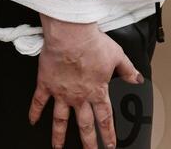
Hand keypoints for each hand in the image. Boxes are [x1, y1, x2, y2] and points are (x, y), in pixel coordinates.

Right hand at [30, 23, 141, 148]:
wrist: (71, 34)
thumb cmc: (92, 43)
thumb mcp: (117, 55)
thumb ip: (128, 70)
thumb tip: (137, 79)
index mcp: (97, 91)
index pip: (105, 118)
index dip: (108, 134)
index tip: (110, 145)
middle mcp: (79, 96)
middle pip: (84, 125)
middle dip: (88, 141)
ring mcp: (61, 92)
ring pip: (60, 119)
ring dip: (59, 135)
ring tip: (57, 147)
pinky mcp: (47, 83)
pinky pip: (39, 101)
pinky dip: (34, 112)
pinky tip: (32, 120)